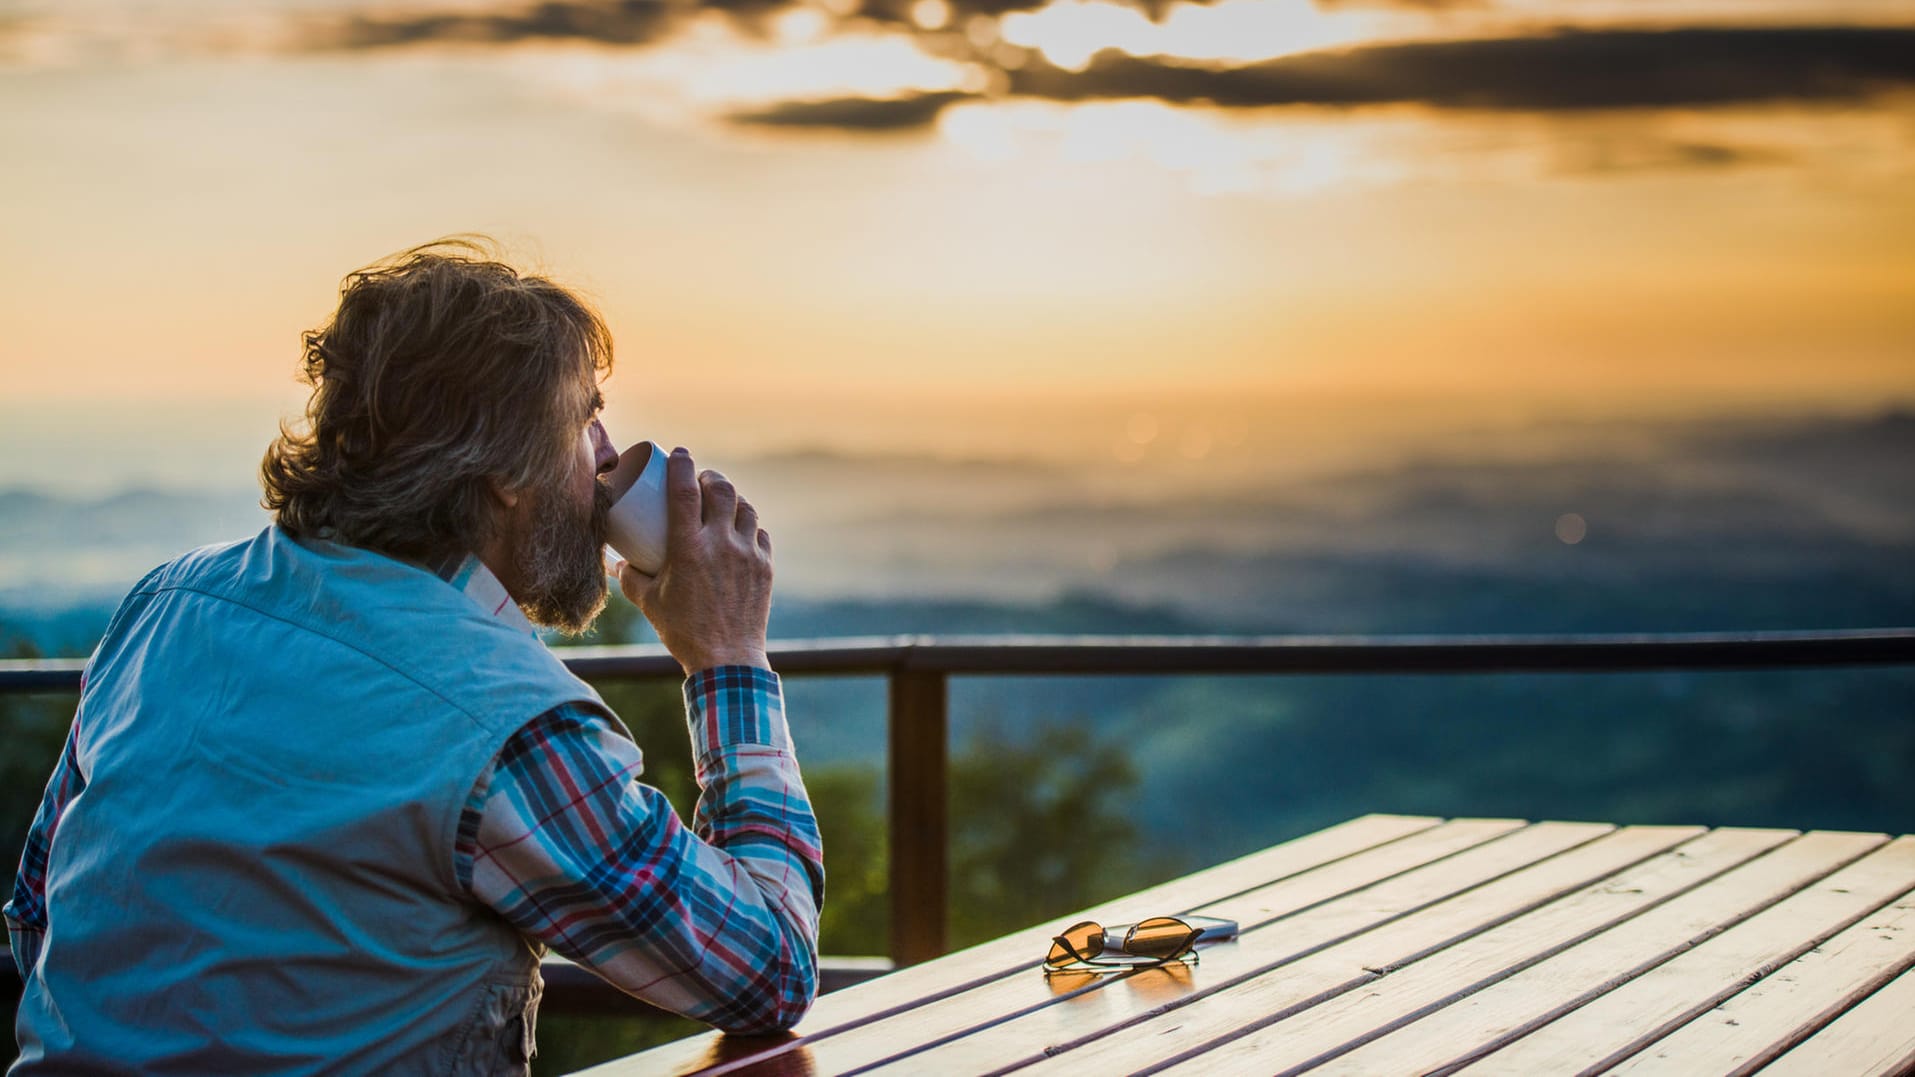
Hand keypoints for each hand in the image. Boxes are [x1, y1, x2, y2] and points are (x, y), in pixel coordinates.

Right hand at [615, 448, 772, 674]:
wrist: (727, 661)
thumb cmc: (682, 632)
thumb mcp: (649, 603)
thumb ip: (630, 579)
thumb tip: (618, 563)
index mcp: (687, 548)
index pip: (684, 490)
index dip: (682, 464)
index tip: (678, 454)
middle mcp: (720, 545)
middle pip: (720, 490)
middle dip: (710, 477)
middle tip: (701, 480)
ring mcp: (747, 554)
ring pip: (744, 507)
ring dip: (732, 498)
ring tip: (721, 500)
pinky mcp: (765, 567)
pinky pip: (759, 533)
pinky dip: (748, 525)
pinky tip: (740, 529)